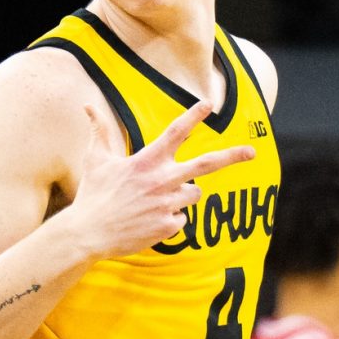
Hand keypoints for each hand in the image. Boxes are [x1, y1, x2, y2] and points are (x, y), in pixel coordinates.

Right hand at [65, 99, 253, 262]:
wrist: (88, 234)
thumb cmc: (92, 195)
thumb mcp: (95, 160)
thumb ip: (99, 131)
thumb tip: (87, 106)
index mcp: (146, 161)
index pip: (176, 132)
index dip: (194, 116)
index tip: (209, 104)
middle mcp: (161, 180)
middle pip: (206, 164)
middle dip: (232, 156)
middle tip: (252, 152)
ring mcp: (167, 204)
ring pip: (194, 193)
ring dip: (183, 193)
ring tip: (157, 200)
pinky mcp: (168, 226)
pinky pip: (182, 218)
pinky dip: (171, 218)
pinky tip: (150, 219)